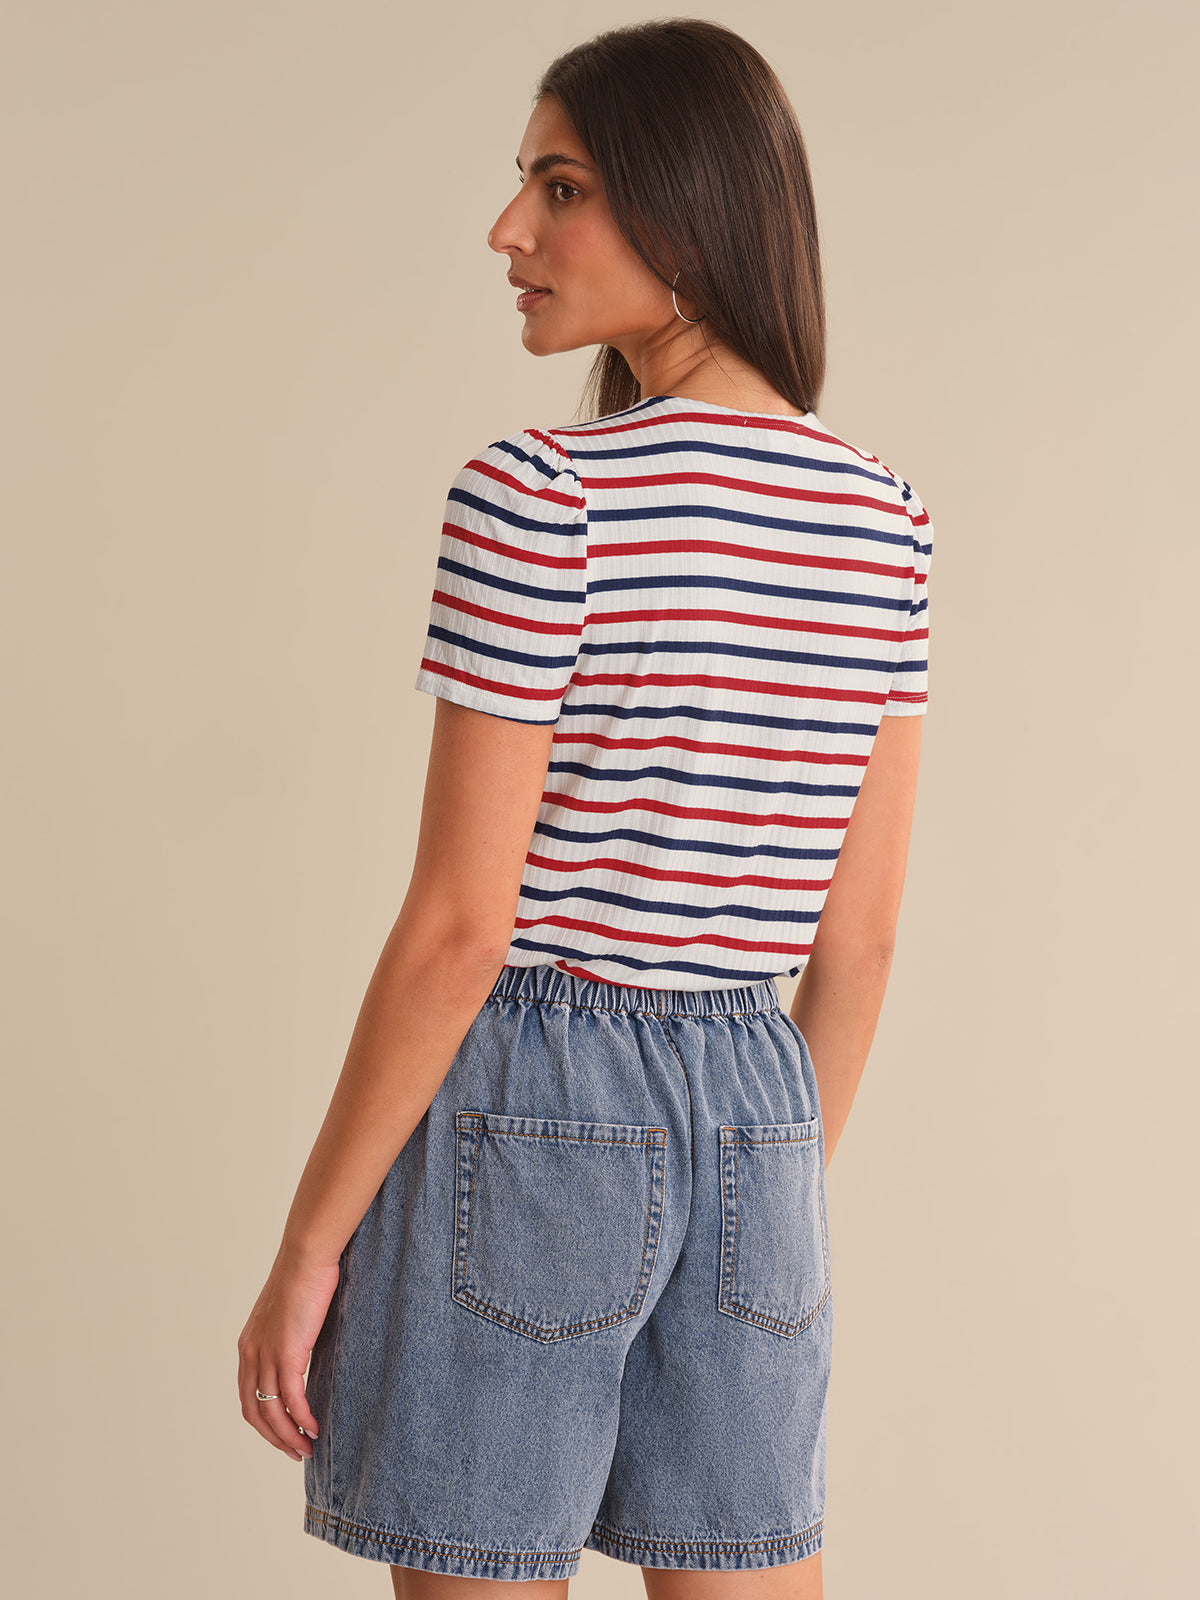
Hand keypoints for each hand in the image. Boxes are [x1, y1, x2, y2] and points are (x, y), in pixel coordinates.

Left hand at [237, 1251, 340, 1461]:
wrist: (306, 1257)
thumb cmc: (305, 1277)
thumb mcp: (289, 1314)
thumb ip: (290, 1337)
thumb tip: (304, 1354)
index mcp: (248, 1345)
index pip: (248, 1397)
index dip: (264, 1422)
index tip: (284, 1435)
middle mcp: (251, 1354)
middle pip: (254, 1413)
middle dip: (274, 1438)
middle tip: (295, 1452)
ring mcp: (266, 1355)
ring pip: (271, 1412)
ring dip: (288, 1436)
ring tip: (306, 1450)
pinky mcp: (286, 1353)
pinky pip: (291, 1399)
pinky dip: (301, 1419)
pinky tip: (314, 1428)